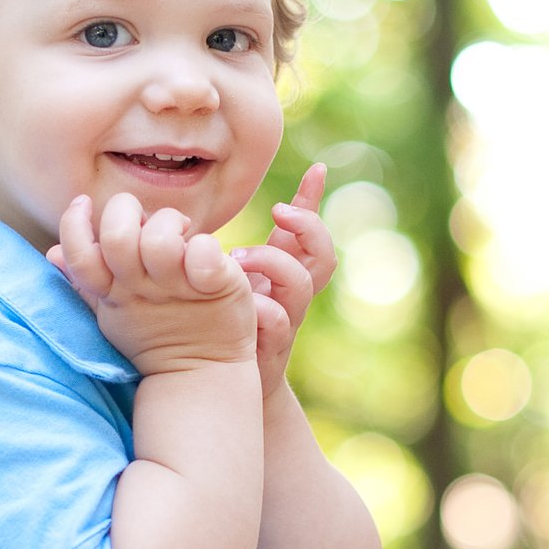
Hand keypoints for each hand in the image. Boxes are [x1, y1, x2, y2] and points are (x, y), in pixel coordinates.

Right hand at [47, 191, 256, 375]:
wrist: (204, 374)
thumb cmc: (158, 332)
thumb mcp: (115, 311)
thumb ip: (85, 282)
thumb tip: (52, 253)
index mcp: (112, 293)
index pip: (79, 255)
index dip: (74, 223)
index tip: (84, 203)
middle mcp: (140, 289)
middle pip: (117, 236)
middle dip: (126, 210)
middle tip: (145, 219)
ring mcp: (177, 289)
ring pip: (159, 240)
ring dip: (169, 223)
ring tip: (182, 231)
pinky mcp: (215, 287)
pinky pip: (203, 253)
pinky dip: (205, 245)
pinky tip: (208, 254)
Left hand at [229, 165, 332, 397]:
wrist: (223, 379)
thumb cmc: (233, 317)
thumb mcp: (240, 271)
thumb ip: (246, 237)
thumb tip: (254, 193)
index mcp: (286, 271)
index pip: (314, 232)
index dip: (317, 200)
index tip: (316, 169)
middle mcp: (293, 294)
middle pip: (324, 256)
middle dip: (307, 226)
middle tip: (276, 213)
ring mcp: (287, 319)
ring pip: (302, 284)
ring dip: (271, 262)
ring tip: (235, 260)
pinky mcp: (271, 346)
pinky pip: (276, 322)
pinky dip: (259, 309)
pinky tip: (236, 301)